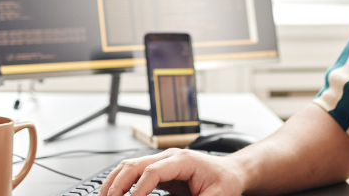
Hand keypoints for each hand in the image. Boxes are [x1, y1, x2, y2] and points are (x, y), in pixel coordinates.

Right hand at [99, 148, 245, 195]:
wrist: (233, 172)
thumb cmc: (227, 182)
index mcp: (183, 160)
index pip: (153, 171)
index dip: (139, 189)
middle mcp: (170, 157)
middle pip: (135, 164)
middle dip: (117, 184)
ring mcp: (163, 162)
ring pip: (130, 166)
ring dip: (115, 181)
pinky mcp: (161, 171)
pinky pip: (135, 173)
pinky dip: (122, 182)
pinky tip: (115, 194)